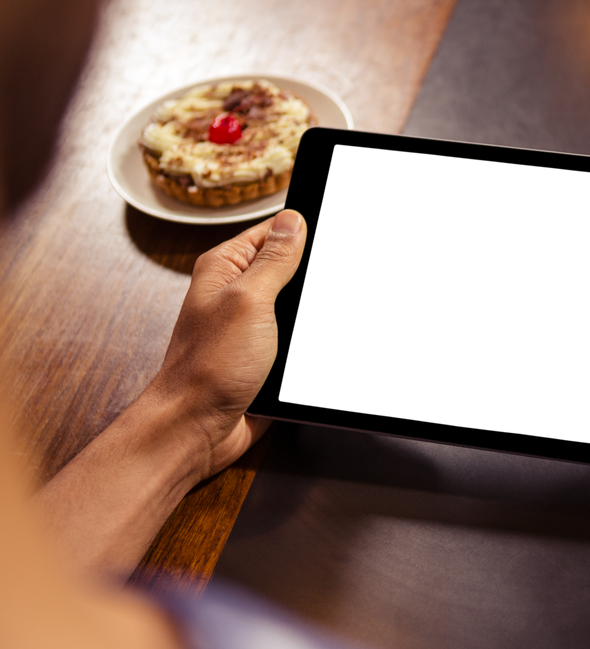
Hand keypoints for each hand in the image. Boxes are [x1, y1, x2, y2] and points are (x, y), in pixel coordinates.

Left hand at [148, 209, 306, 479]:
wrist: (197, 428)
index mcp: (224, 268)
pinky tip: (315, 346)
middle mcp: (235, 293)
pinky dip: (308, 342)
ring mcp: (249, 326)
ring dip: (310, 314)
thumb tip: (294, 220)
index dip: (301, 231)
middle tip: (332, 282)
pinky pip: (295, 340)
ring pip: (295, 306)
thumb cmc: (208, 368)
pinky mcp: (263, 357)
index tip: (331, 236)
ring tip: (318, 318)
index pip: (271, 231)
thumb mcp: (250, 300)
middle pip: (287, 267)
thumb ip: (275, 259)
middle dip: (312, 275)